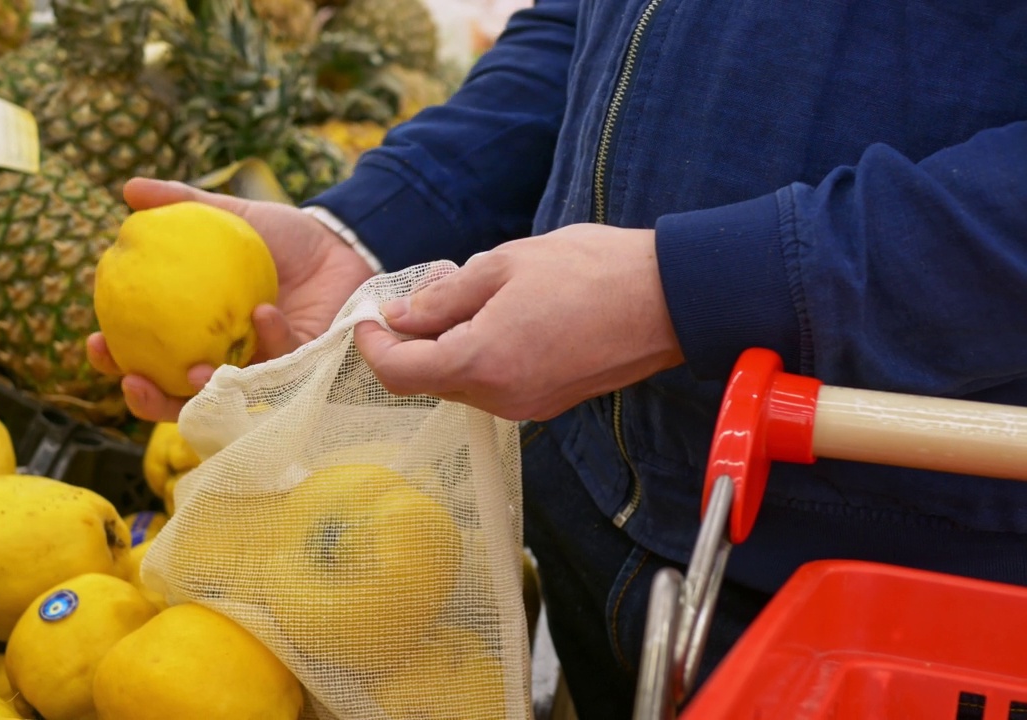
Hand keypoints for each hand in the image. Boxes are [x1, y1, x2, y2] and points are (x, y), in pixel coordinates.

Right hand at [88, 178, 376, 420]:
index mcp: (195, 332)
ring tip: (193, 373)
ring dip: (203, 392)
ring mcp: (262, 372)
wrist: (341, 243)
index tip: (96, 342)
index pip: (145, 357)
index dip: (116, 360)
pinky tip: (261, 313)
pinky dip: (268, 339)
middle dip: (149, 400)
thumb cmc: (282, 237)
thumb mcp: (230, 215)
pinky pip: (279, 364)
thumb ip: (182, 203)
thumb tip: (129, 189)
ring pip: (225, 401)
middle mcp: (224, 362)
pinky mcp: (302, 372)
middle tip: (132, 382)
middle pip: (176, 398)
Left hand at [353, 224, 684, 420]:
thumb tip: (402, 316)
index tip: (368, 316)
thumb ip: (442, 297)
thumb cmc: (590, 272)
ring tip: (464, 297)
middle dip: (411, 341)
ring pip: (460, 383)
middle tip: (416, 295)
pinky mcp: (547, 402)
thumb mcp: (501, 265)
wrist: (668, 299)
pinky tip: (496, 316)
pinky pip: (493, 384)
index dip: (373, 344)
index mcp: (481, 362)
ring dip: (447, 347)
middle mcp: (500, 398)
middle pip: (427, 380)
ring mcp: (526, 405)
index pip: (399, 372)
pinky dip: (478, 356)